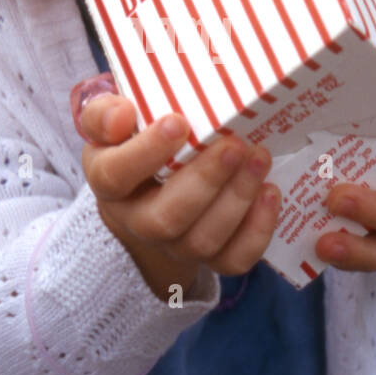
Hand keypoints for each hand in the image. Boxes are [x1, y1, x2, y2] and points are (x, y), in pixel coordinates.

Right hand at [78, 88, 280, 300]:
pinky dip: (257, 231)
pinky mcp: (211, 256)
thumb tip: (120, 115)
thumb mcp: (109, 124)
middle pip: (167, 218)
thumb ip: (104, 114)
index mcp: (110, 184)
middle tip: (234, 144)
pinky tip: (270, 192)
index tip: (177, 123)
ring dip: (237, 199)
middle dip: (206, 181)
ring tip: (259, 157)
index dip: (146, 152)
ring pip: (203, 240)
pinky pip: (233, 260)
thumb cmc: (133, 144)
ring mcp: (176, 245)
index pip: (116, 175)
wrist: (151, 189)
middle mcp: (139, 222)